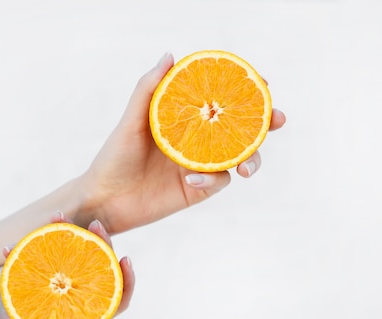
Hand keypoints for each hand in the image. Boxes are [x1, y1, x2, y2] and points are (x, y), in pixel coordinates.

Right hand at [0, 218, 134, 318]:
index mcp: (76, 317)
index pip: (114, 301)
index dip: (126, 282)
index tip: (125, 258)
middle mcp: (71, 296)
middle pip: (100, 270)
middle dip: (105, 245)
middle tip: (96, 224)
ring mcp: (55, 278)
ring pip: (79, 253)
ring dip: (79, 232)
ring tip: (68, 216)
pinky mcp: (40, 262)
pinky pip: (55, 243)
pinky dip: (54, 230)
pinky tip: (51, 218)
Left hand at [79, 53, 285, 234]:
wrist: (104, 200)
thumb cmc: (114, 157)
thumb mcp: (130, 122)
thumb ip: (148, 90)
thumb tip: (170, 55)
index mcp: (184, 119)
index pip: (220, 100)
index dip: (245, 91)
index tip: (263, 82)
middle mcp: (196, 140)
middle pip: (240, 128)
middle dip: (264, 123)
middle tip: (277, 119)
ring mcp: (199, 165)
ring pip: (238, 157)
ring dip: (251, 158)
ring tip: (247, 166)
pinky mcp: (197, 190)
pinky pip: (217, 182)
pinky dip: (211, 180)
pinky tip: (192, 180)